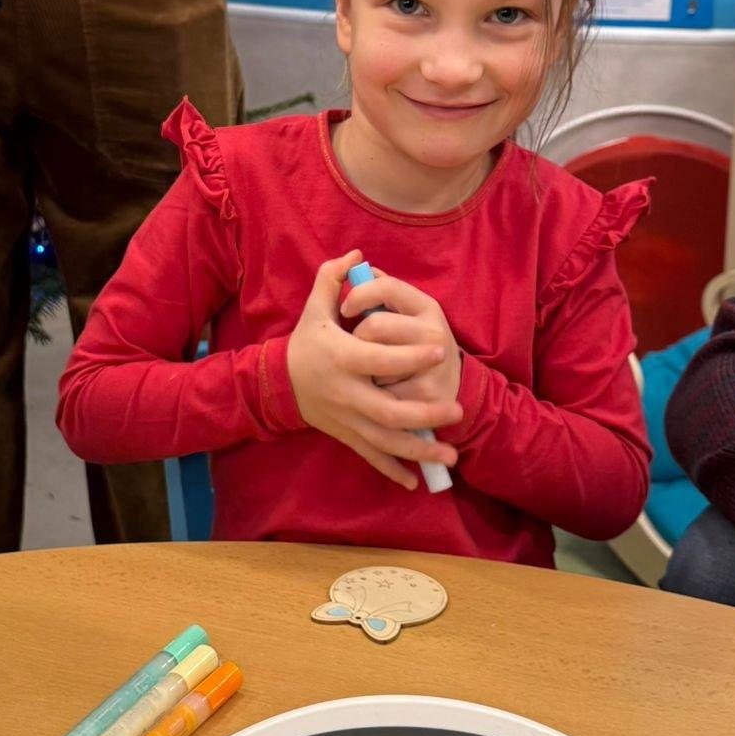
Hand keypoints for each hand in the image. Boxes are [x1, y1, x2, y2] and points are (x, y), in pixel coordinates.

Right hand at [287, 251, 461, 490]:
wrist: (278, 384)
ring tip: (450, 455)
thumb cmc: (306, 343)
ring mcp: (346, 418)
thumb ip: (332, 278)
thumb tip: (357, 254)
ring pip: (384, 441)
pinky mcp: (346, 435)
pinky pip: (371, 456)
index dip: (409, 355)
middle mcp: (345, 392)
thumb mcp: (315, 309)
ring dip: (418, 451)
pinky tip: (416, 481)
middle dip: (425, 414)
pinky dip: (392, 470)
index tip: (441, 349)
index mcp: (341, 358)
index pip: (378, 358)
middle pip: (388, 410)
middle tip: (457, 410)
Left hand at [340, 267, 462, 409]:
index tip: (346, 308)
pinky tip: (383, 391)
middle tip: (360, 346)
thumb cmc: (417, 344)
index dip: (358, 294)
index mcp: (427, 306)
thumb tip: (355, 264)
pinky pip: (380, 388)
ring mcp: (432, 363)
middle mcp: (434, 331)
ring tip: (372, 368)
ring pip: (374, 358)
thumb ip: (383, 291)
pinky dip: (374, 391)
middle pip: (374, 325)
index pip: (386, 287)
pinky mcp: (424, 393)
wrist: (451, 388)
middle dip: (358, 336)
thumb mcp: (408, 314)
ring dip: (364, 365)